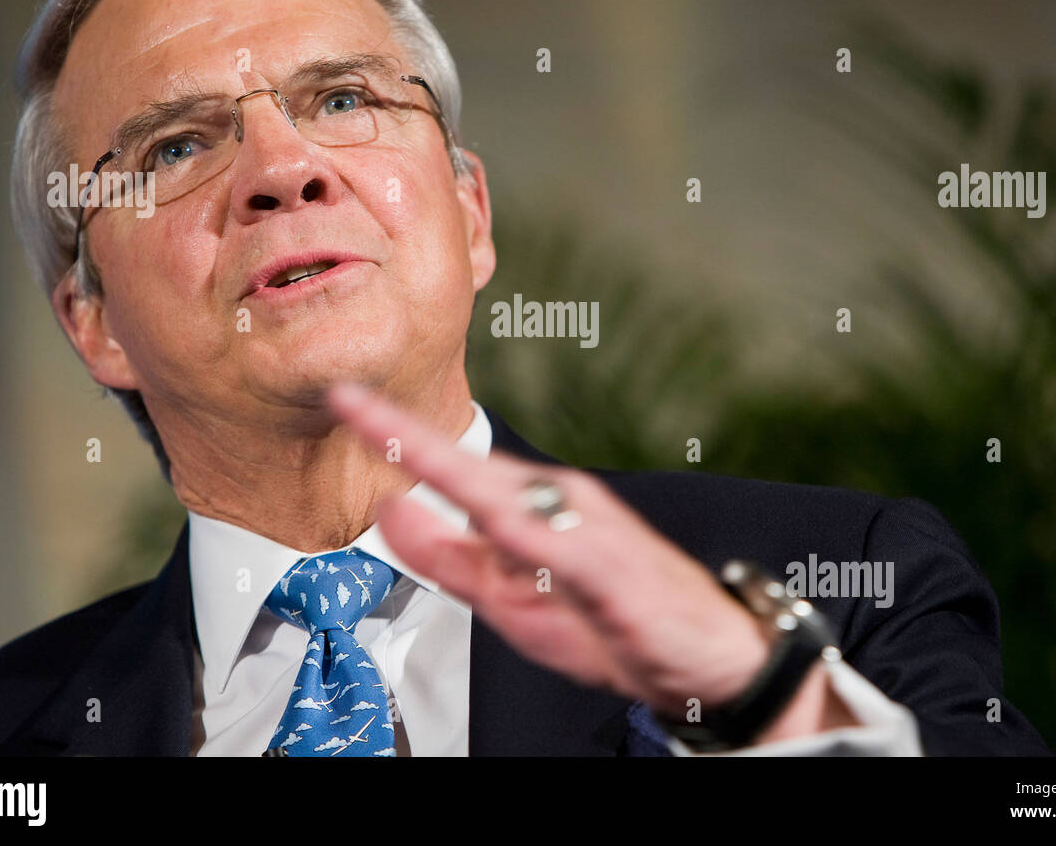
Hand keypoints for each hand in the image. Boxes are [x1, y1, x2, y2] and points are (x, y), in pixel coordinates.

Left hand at [327, 382, 772, 716]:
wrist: (710, 655)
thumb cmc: (615, 622)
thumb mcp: (515, 597)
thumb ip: (451, 557)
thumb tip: (391, 512)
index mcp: (534, 506)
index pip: (454, 468)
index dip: (397, 436)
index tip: (345, 404)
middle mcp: (561, 503)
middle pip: (472, 470)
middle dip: (409, 439)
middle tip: (348, 401)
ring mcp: (589, 532)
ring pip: (509, 499)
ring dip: (452, 469)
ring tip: (396, 438)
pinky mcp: (615, 571)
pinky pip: (564, 550)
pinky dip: (524, 532)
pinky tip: (491, 517)